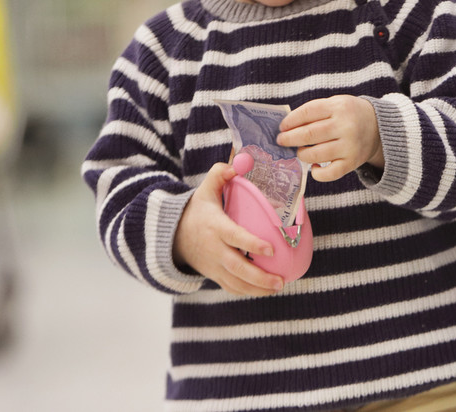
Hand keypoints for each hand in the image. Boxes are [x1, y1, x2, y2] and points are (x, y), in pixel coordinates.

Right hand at [173, 163, 284, 295]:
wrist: (174, 236)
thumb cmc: (197, 211)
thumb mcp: (204, 190)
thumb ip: (220, 174)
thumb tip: (238, 163)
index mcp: (215, 227)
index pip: (235, 237)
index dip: (252, 244)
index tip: (272, 249)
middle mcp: (214, 249)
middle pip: (237, 267)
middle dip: (259, 277)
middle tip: (281, 280)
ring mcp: (214, 266)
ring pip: (236, 282)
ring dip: (258, 288)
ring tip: (279, 286)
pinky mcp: (215, 275)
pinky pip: (231, 288)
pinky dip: (248, 292)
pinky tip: (267, 290)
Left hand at [277, 95, 384, 181]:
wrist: (379, 127)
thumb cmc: (350, 115)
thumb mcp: (336, 104)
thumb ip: (315, 111)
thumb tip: (286, 127)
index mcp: (339, 107)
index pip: (308, 113)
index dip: (291, 121)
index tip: (282, 127)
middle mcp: (346, 126)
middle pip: (308, 134)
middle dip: (289, 139)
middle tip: (281, 141)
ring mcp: (350, 146)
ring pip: (315, 154)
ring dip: (301, 154)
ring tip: (300, 151)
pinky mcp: (352, 162)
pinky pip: (329, 173)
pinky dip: (316, 173)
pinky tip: (314, 167)